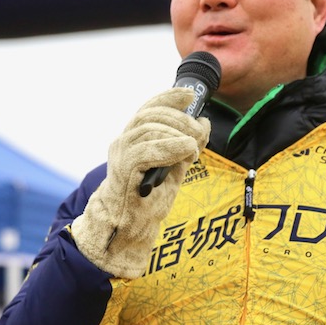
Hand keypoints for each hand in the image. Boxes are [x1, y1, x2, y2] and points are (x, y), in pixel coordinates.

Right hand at [72, 86, 209, 277]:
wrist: (128, 229)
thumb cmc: (148, 201)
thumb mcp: (174, 168)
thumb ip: (186, 146)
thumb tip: (204, 123)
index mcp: (135, 139)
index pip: (149, 108)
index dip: (169, 97)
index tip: (190, 95)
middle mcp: (124, 142)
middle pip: (151, 115)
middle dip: (181, 119)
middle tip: (199, 133)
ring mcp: (121, 154)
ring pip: (149, 128)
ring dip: (178, 134)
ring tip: (192, 150)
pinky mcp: (123, 169)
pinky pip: (146, 149)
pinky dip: (170, 146)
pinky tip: (186, 151)